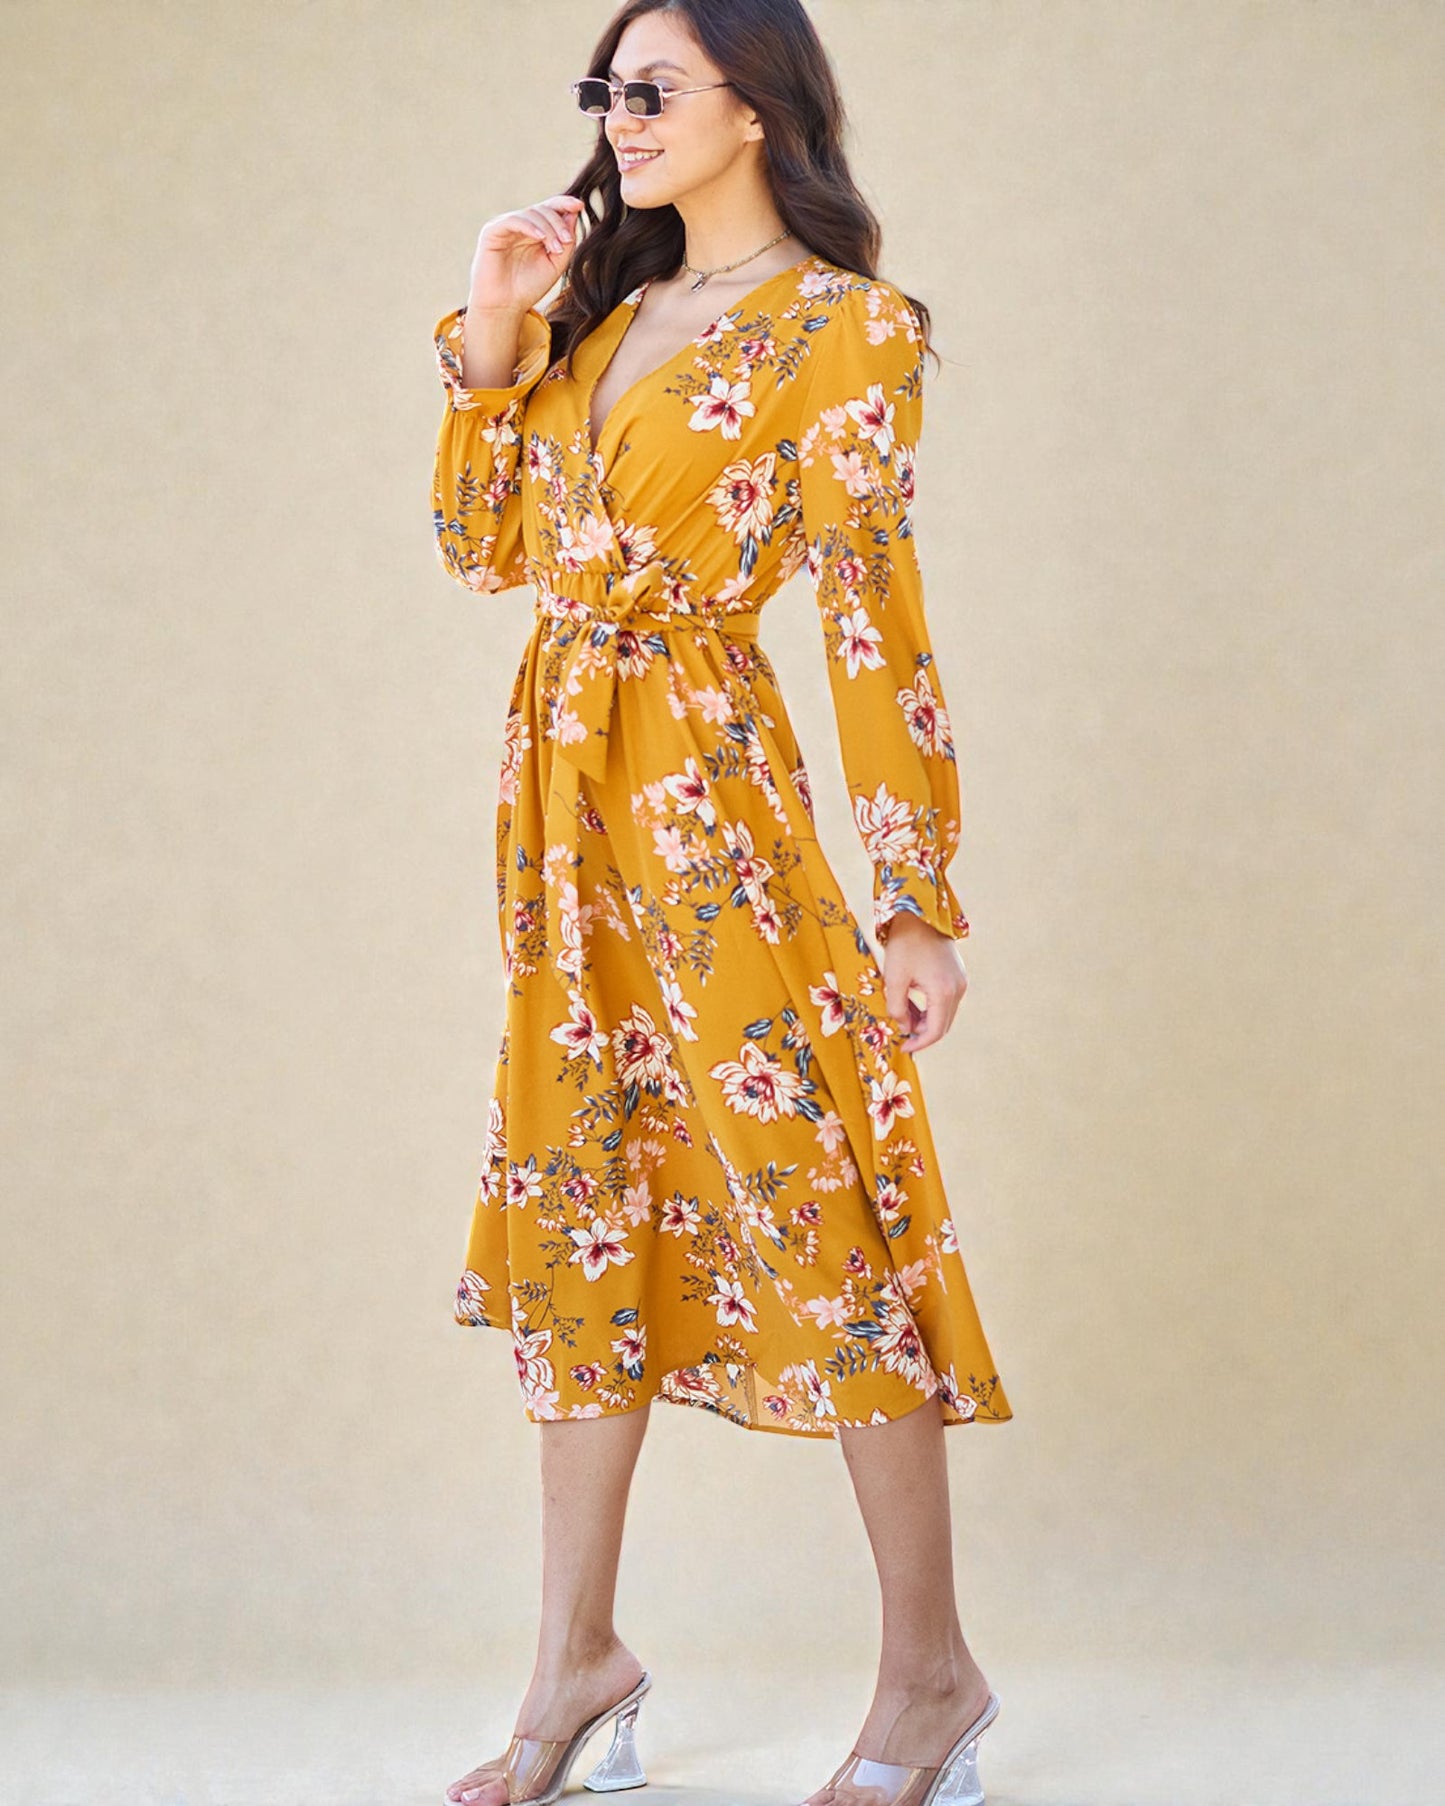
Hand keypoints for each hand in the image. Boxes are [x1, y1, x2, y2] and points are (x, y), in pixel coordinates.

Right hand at [467, 192, 586, 315]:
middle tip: (567, 240)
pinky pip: (513, 220)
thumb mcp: (556, 265)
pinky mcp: (492, 231)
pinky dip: (530, 226)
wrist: (505, 306)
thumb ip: (567, 242)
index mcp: (535, 231)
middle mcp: (521, 226)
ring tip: (556, 248)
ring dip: (548, 228)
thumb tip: (574, 214)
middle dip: (558, 222)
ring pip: (531, 213)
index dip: (564, 204)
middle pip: (543, 209)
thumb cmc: (528, 288)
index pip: (550, 210)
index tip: (580, 206)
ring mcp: (506, 227)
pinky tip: (540, 237)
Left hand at [880, 913, 967, 1053]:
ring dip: (926, 1021)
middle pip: (943, 1025)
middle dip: (922, 1034)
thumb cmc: (904, 944)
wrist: (919, 916)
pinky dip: (931, 1008)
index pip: (935, 1031)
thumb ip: (897, 1008)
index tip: (903, 1047)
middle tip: (902, 1038)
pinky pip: (946, 1001)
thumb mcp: (894, 978)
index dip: (919, 1043)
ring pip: (945, 1014)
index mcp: (943, 991)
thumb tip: (905, 1027)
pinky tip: (913, 1005)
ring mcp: (960, 981)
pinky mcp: (958, 976)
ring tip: (903, 1017)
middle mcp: (958, 989)